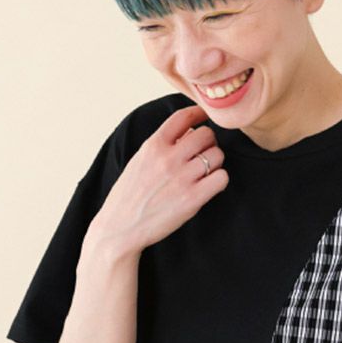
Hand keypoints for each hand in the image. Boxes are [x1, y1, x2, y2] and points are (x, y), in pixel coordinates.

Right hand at [84, 104, 227, 258]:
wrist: (120, 229)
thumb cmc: (129, 196)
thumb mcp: (139, 161)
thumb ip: (162, 145)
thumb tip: (189, 131)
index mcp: (153, 146)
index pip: (183, 117)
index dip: (199, 114)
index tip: (204, 116)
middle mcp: (168, 158)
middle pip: (206, 134)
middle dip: (209, 143)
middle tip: (203, 154)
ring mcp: (181, 178)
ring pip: (217, 155)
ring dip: (215, 163)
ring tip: (204, 173)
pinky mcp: (192, 199)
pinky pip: (221, 178)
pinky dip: (219, 180)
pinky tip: (209, 186)